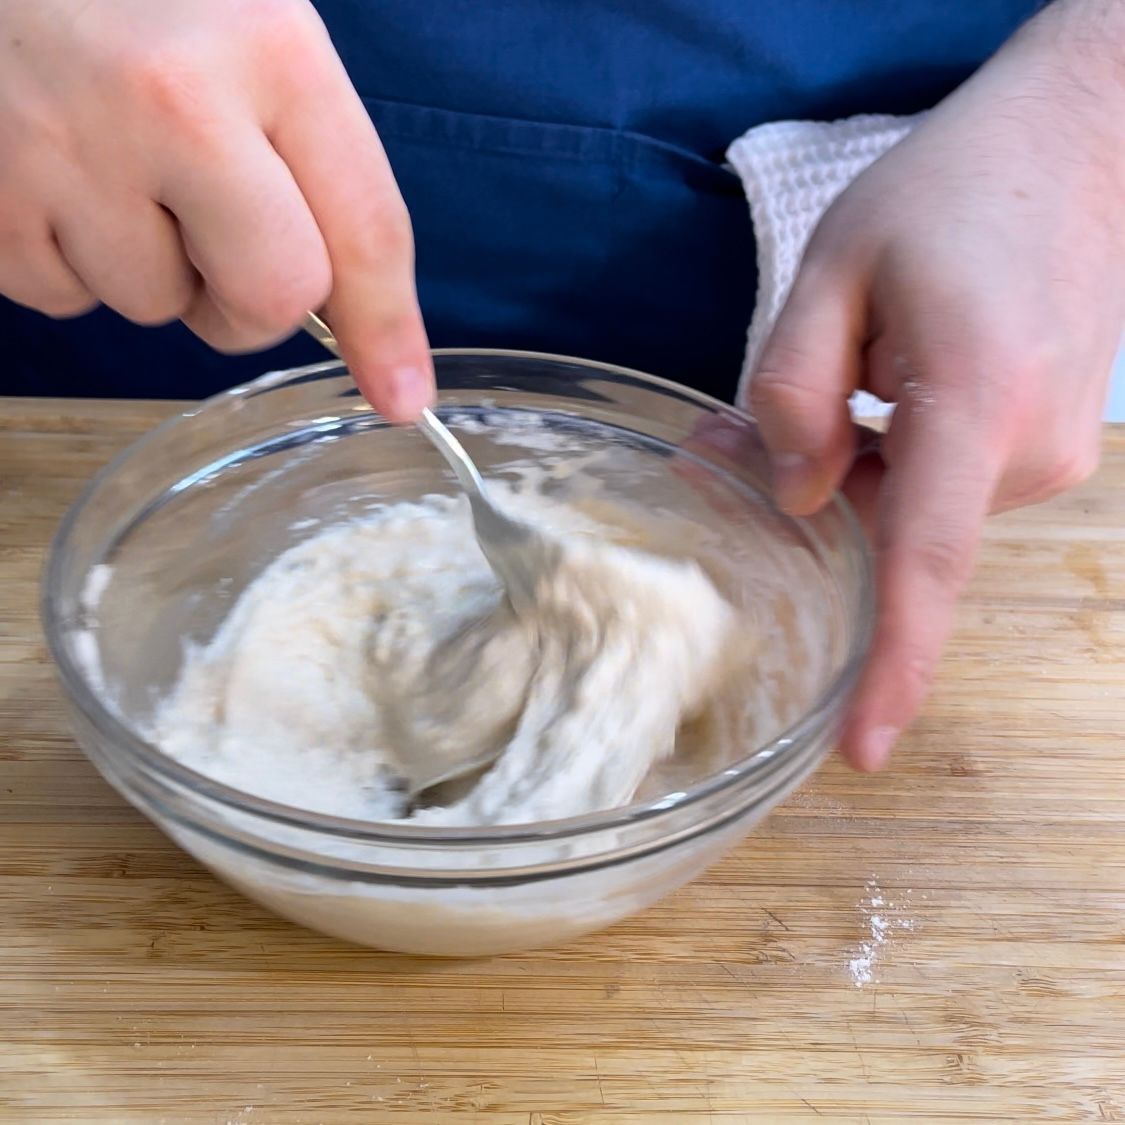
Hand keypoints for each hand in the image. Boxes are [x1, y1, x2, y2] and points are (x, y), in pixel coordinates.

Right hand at [0, 0, 432, 419]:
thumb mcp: (257, 33)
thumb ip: (319, 161)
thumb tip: (364, 322)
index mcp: (270, 48)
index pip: (364, 231)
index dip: (386, 329)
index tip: (401, 395)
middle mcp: (173, 101)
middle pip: (269, 301)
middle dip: (255, 302)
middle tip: (220, 241)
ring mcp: (67, 149)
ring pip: (157, 308)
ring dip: (154, 270)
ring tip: (115, 166)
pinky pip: (65, 299)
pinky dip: (73, 262)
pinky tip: (60, 178)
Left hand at [750, 1, 1124, 769]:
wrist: (1078, 140)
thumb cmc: (950, 192)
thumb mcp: (834, 269)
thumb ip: (794, 390)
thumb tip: (796, 495)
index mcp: (975, 406)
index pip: (926, 562)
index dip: (895, 665)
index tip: (861, 751)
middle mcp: (1026, 452)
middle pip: (891, 530)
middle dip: (804, 510)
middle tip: (715, 447)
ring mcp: (1047, 452)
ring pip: (914, 507)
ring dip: (843, 476)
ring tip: (785, 403)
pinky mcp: (1042, 440)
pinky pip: (943, 482)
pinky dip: (885, 459)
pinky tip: (855, 401)